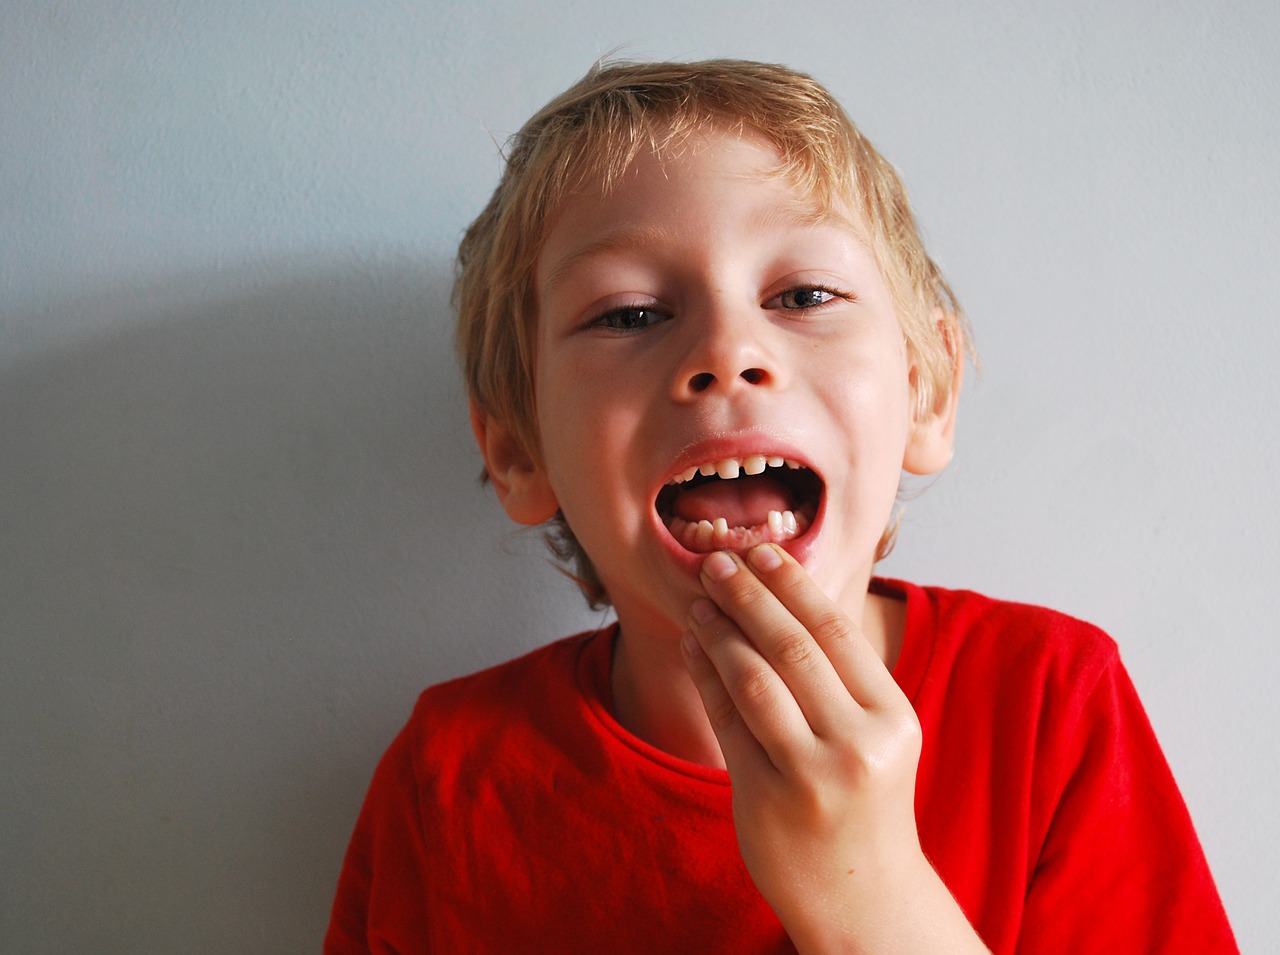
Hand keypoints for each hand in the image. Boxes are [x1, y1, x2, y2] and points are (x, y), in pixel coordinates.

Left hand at [681, 544, 985, 951]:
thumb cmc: (865, 802)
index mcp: (893, 719)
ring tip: (699, 602)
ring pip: (754, 680)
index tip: (761, 551)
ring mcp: (811, 775)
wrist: (864, 897)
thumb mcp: (877, 737)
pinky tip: (694, 648)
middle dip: (748, 596)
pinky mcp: (766, 799)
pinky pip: (728, 721)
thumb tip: (780, 597)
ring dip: (720, 632)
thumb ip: (842, 678)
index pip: (836, 632)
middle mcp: (858, 745)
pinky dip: (707, 677)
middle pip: (792, 648)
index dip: (793, 585)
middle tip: (717, 562)